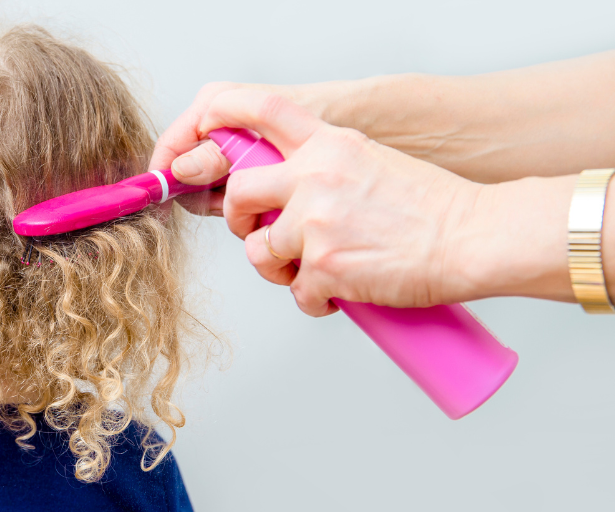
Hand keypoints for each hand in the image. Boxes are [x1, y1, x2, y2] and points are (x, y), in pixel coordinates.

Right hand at [150, 81, 362, 215]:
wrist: (362, 124)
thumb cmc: (323, 117)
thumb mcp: (266, 138)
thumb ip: (219, 155)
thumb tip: (182, 169)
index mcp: (214, 104)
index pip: (171, 145)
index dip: (164, 175)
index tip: (165, 200)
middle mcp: (218, 123)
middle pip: (185, 171)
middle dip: (201, 193)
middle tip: (227, 202)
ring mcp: (231, 147)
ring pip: (205, 187)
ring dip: (224, 203)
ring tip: (254, 203)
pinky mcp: (245, 167)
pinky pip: (226, 193)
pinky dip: (239, 206)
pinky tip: (260, 208)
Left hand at [173, 89, 491, 316]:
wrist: (472, 239)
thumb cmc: (432, 207)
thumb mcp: (372, 160)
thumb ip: (326, 164)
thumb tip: (289, 186)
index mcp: (329, 145)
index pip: (264, 112)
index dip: (225, 113)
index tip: (206, 126)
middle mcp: (315, 178)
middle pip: (240, 195)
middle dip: (239, 220)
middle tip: (259, 232)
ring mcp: (316, 224)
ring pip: (259, 251)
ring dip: (277, 269)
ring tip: (308, 272)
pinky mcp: (324, 268)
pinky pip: (296, 292)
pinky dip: (313, 301)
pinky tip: (335, 296)